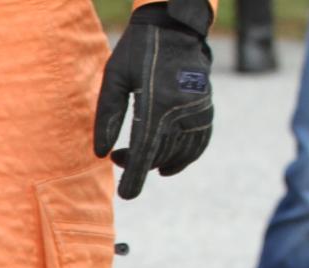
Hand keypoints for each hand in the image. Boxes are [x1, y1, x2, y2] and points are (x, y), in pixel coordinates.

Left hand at [94, 0, 213, 200]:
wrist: (175, 30)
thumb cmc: (137, 52)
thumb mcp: (114, 78)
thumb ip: (108, 115)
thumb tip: (102, 152)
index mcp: (158, 102)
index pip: (146, 149)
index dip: (135, 176)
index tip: (127, 195)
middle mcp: (183, 109)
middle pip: (159, 153)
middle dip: (136, 163)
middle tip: (118, 156)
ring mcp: (199, 110)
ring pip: (178, 153)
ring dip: (156, 161)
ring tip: (135, 154)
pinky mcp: (207, 110)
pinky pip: (198, 145)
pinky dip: (182, 159)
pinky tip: (165, 165)